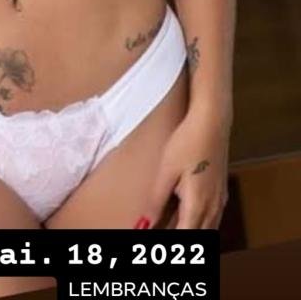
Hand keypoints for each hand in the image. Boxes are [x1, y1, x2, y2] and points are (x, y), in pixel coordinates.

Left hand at [141, 106, 230, 229]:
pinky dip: (198, 223)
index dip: (171, 246)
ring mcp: (220, 199)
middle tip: (161, 234)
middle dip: (181, 241)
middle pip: (198, 238)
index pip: (185, 239)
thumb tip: (145, 224)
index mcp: (198, 205)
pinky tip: (186, 216)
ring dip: (190, 232)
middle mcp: (213, 207)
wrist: (212, 121)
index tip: (154, 240)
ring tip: (169, 228)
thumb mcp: (166, 171)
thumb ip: (156, 201)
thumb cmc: (188, 141)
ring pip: (207, 230)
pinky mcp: (221, 190)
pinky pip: (211, 218)